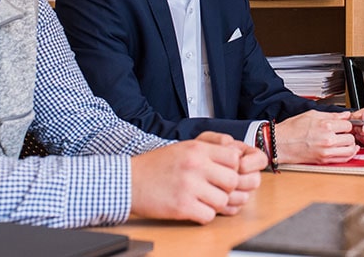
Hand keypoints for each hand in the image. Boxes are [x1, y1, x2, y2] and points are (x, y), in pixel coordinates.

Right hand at [128, 133, 260, 223]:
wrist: (129, 181)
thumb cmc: (156, 165)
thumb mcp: (183, 147)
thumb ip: (209, 149)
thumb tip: (234, 154)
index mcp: (197, 149)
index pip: (234, 158)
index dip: (233, 168)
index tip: (224, 174)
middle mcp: (195, 166)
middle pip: (232, 181)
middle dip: (227, 188)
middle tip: (216, 190)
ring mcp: (189, 187)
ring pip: (222, 201)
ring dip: (216, 204)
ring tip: (203, 200)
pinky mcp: (181, 206)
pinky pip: (208, 216)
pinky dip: (204, 215)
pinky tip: (194, 209)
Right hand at [274, 110, 357, 164]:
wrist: (280, 144)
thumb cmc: (291, 129)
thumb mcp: (311, 115)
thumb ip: (331, 115)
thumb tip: (344, 115)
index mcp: (325, 126)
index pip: (348, 125)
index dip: (346, 124)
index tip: (342, 125)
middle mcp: (327, 140)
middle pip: (351, 138)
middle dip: (349, 135)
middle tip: (343, 133)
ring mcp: (326, 152)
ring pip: (350, 150)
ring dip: (350, 145)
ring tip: (345, 142)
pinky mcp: (323, 160)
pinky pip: (343, 159)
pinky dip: (348, 155)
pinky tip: (345, 150)